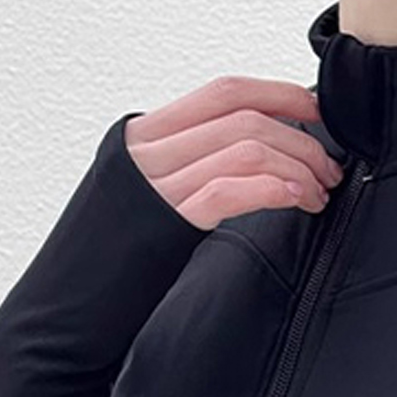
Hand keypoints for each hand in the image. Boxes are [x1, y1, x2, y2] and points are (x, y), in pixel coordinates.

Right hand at [123, 76, 344, 230]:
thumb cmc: (113, 252)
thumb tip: (258, 153)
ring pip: (245, 147)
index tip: (316, 111)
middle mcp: (147, 152)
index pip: (224, 92)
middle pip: (243, 117)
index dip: (279, 94)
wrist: (67, 304)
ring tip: (317, 192)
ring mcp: (154, 185)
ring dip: (297, 167)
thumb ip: (188, 164)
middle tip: (328, 168)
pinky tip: (295, 198)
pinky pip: (228, 189)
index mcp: (144, 135)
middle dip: (301, 138)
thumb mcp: (146, 190)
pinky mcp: (165, 222)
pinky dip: (272, 188)